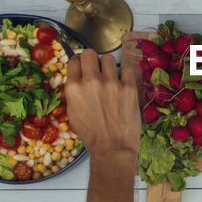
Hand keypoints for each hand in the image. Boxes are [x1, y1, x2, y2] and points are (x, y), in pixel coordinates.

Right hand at [65, 35, 142, 168]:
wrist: (113, 147)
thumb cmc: (92, 135)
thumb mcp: (73, 114)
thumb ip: (74, 93)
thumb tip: (77, 80)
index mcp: (74, 88)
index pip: (74, 61)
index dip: (79, 63)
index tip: (83, 65)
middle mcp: (91, 82)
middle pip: (90, 54)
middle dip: (92, 59)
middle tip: (96, 67)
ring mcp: (111, 83)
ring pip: (108, 58)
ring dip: (108, 65)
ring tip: (110, 76)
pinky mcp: (129, 87)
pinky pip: (127, 69)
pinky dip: (124, 73)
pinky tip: (123, 82)